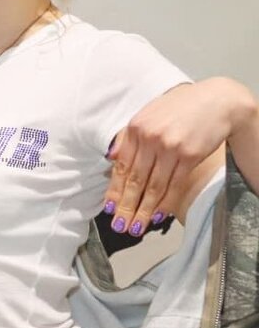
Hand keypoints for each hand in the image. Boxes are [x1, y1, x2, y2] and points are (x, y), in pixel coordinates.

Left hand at [105, 79, 252, 236]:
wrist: (218, 100)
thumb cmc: (181, 107)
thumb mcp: (149, 113)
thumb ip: (130, 136)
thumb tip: (111, 157)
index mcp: (135, 128)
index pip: (121, 166)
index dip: (115, 190)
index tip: (110, 208)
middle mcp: (150, 138)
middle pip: (134, 180)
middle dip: (126, 207)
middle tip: (119, 226)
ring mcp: (170, 147)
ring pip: (153, 186)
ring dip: (143, 210)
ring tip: (135, 228)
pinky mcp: (189, 155)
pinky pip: (174, 184)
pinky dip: (165, 202)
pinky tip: (158, 216)